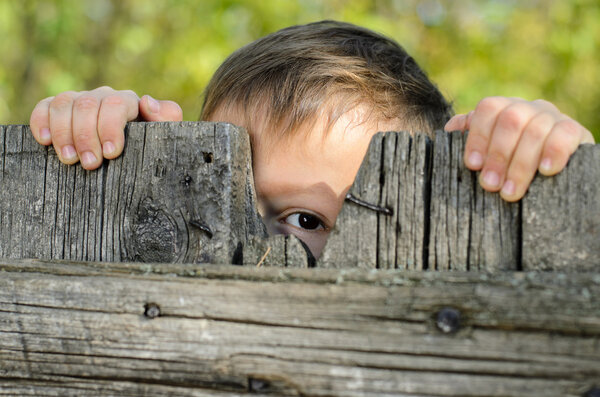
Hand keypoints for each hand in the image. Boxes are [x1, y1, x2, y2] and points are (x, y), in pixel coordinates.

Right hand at [29, 86, 182, 169]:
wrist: (137, 161)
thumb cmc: (152, 149)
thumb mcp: (166, 137)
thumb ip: (167, 118)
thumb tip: (146, 101)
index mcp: (128, 102)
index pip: (115, 105)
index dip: (110, 127)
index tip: (111, 154)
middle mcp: (102, 97)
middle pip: (87, 104)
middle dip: (86, 136)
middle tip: (90, 164)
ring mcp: (79, 102)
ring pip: (64, 104)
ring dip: (64, 133)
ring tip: (69, 160)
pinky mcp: (59, 111)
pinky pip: (45, 107)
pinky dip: (41, 121)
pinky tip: (45, 141)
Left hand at [445, 97, 594, 201]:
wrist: (555, 163)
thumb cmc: (511, 159)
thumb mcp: (490, 149)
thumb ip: (471, 137)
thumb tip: (450, 129)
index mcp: (504, 109)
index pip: (488, 109)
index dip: (478, 136)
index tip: (472, 165)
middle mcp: (528, 108)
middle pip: (511, 120)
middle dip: (497, 155)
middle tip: (489, 185)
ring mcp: (553, 117)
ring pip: (536, 131)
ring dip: (520, 165)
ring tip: (509, 193)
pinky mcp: (574, 131)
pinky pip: (565, 135)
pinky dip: (554, 153)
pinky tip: (545, 171)